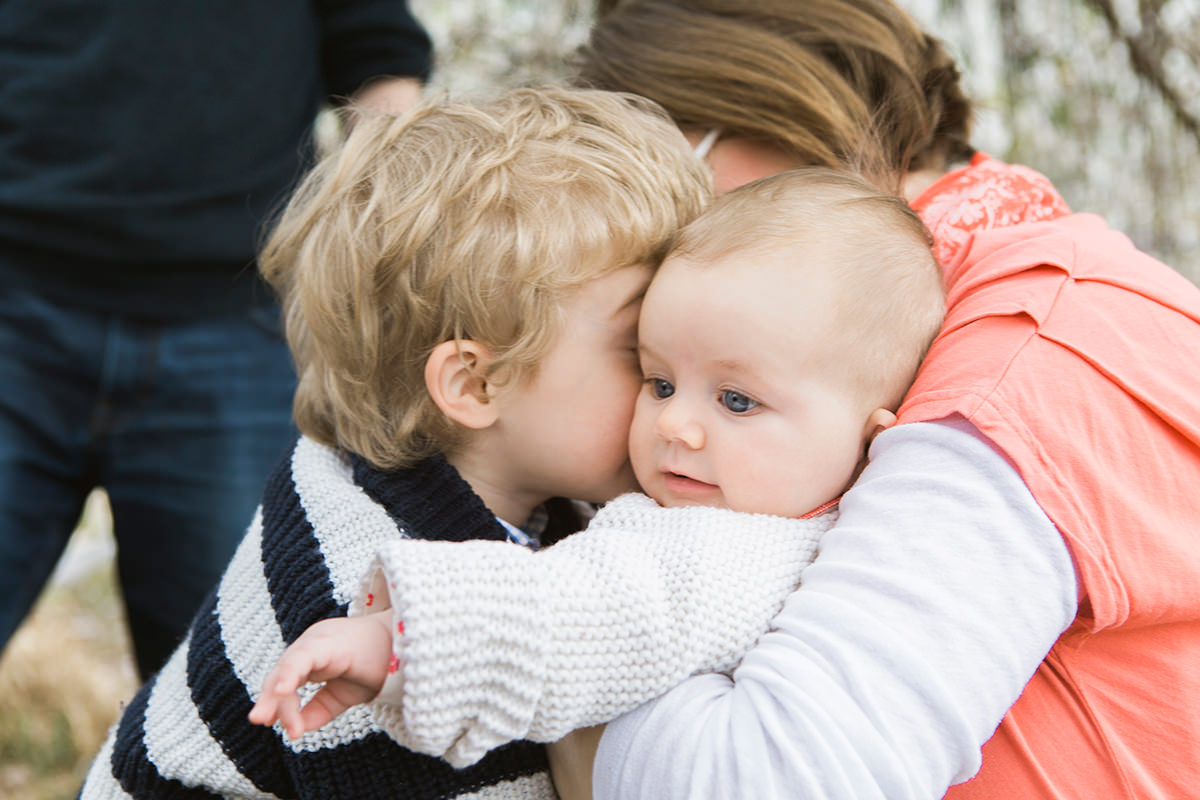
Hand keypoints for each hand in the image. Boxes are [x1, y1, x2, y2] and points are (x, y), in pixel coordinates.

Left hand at [248, 611, 394, 738]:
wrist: (411, 647)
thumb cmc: (378, 665)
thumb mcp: (344, 694)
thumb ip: (319, 708)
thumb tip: (296, 729)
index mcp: (314, 654)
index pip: (288, 679)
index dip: (279, 703)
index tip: (275, 727)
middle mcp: (312, 644)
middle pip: (283, 673)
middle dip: (270, 698)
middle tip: (258, 720)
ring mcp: (318, 639)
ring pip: (288, 667)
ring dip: (277, 694)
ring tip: (266, 718)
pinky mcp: (327, 640)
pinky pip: (302, 657)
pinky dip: (290, 674)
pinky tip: (283, 690)